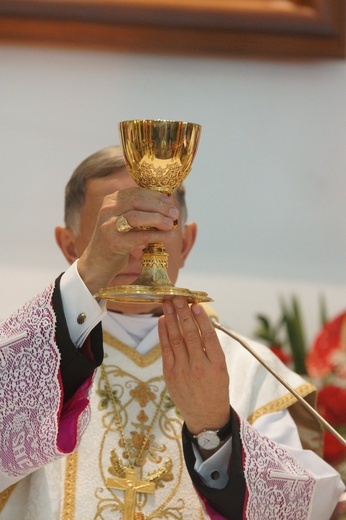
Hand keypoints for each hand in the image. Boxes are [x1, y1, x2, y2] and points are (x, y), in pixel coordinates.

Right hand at [77, 187, 178, 294]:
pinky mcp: (114, 243)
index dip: (156, 196)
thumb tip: (167, 205)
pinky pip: (139, 237)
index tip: (170, 202)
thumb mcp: (123, 221)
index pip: (136, 192)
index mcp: (111, 201)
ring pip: (136, 217)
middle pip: (137, 201)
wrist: (97, 263)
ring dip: (158, 219)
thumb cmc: (116, 241)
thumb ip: (139, 211)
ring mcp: (108, 226)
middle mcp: (107, 210)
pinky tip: (168, 236)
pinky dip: (156, 235)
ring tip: (171, 224)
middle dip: (159, 206)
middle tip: (174, 213)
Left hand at [158, 298, 230, 433]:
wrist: (205, 416)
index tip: (196, 304)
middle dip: (182, 314)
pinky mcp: (170, 375)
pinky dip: (163, 334)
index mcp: (217, 365)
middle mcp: (199, 367)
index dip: (201, 319)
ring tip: (168, 304)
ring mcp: (183, 371)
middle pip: (189, 335)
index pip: (208, 337)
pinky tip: (163, 321)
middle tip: (177, 297)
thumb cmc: (216, 387)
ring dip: (171, 319)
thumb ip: (211, 347)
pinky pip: (166, 350)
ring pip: (176, 340)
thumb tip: (199, 320)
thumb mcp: (221, 368)